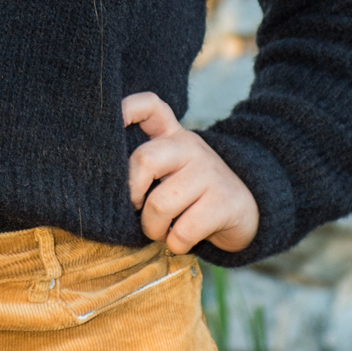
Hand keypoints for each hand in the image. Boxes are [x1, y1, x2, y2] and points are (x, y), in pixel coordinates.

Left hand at [122, 93, 257, 254]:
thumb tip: (105, 186)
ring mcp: (210, 172)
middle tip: (138, 211)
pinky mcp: (224, 202)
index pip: (151, 106)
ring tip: (162, 231)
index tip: (113, 122)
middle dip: (132, 195)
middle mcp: (191, 147)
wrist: (247, 213)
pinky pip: (183, 230)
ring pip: (160, 203)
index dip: (127, 109)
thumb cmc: (193, 195)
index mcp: (173, 136)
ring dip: (153, 229)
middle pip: (144, 160)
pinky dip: (175, 244)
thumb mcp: (171, 171)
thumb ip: (145, 167)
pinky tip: (181, 241)